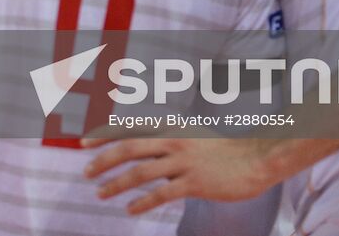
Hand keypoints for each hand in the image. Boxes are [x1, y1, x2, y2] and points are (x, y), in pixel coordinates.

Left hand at [83, 136, 273, 213]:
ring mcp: (184, 162)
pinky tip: (130, 209)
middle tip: (86, 172)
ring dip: (116, 184)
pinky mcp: (195, 183)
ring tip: (101, 193)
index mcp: (170, 128)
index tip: (82, 143)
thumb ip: (165, 142)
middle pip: (128, 148)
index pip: (129, 128)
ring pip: (140, 173)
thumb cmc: (221, 150)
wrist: (255, 158)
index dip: (104, 134)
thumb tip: (141, 150)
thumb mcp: (189, 136)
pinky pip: (162, 194)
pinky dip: (142, 202)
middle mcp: (173, 141)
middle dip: (103, 160)